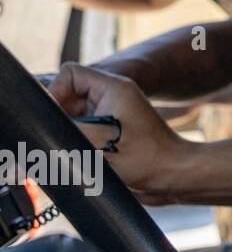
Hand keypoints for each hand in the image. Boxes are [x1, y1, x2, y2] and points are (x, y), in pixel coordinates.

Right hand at [49, 63, 190, 199]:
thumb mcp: (96, 141)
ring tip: (77, 152)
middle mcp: (111, 97)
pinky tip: (79, 161)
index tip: (52, 117)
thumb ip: (63, 127)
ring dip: (66, 134)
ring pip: (70, 117)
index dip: (54, 92)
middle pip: (66, 97)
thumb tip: (38, 124)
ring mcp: (110, 116)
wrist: (171, 177)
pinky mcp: (108, 134)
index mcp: (113, 87)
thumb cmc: (144, 158)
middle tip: (62, 139)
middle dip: (57, 118)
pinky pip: (80, 133)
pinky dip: (74, 145)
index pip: (70, 74)